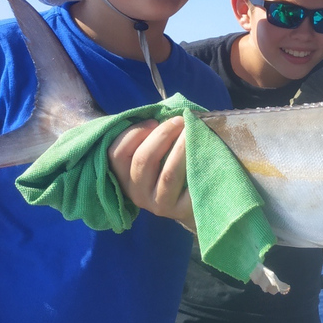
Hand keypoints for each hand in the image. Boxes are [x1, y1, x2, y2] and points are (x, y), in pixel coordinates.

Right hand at [107, 116, 195, 231]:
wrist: (199, 204)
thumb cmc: (175, 170)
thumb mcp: (157, 156)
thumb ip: (151, 138)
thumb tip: (164, 112)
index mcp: (125, 178)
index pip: (116, 153)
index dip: (134, 132)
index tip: (154, 120)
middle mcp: (138, 194)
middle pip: (143, 160)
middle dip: (162, 134)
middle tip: (180, 120)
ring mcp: (160, 205)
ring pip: (168, 174)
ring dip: (181, 147)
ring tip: (192, 130)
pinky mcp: (183, 211)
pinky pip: (191, 184)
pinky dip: (198, 163)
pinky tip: (206, 150)